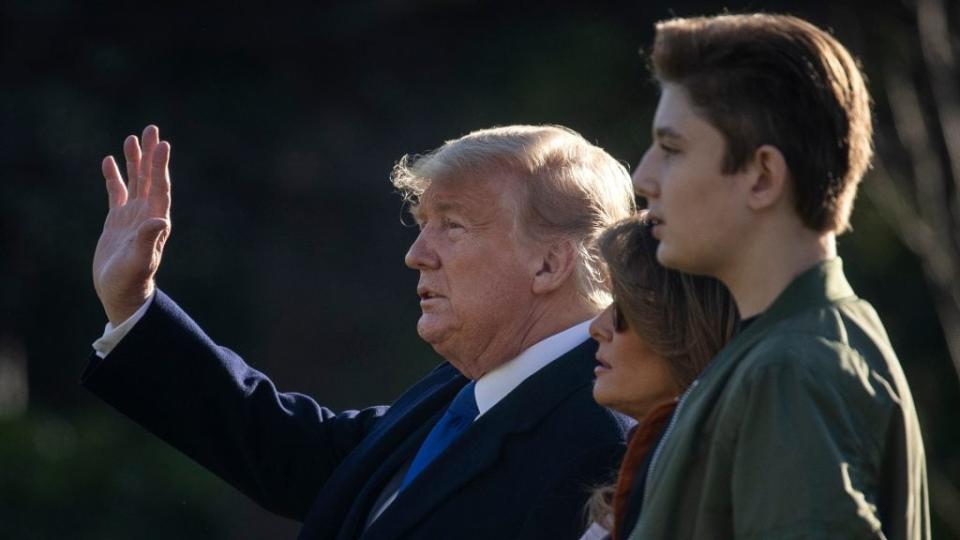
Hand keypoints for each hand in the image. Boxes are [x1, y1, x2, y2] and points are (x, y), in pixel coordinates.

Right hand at [93, 125, 171, 325]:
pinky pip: (117, 193)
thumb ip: (149, 240)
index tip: (162, 144)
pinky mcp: (118, 221)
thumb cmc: (131, 280)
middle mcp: (148, 214)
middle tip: (151, 129)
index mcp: (156, 220)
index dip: (160, 166)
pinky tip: (110, 161)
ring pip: (135, 181)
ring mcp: (133, 216)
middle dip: (151, 154)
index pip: (160, 187)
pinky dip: (114, 177)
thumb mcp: (140, 260)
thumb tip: (160, 220)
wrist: (121, 292)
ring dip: (135, 161)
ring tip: (133, 137)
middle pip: (150, 177)